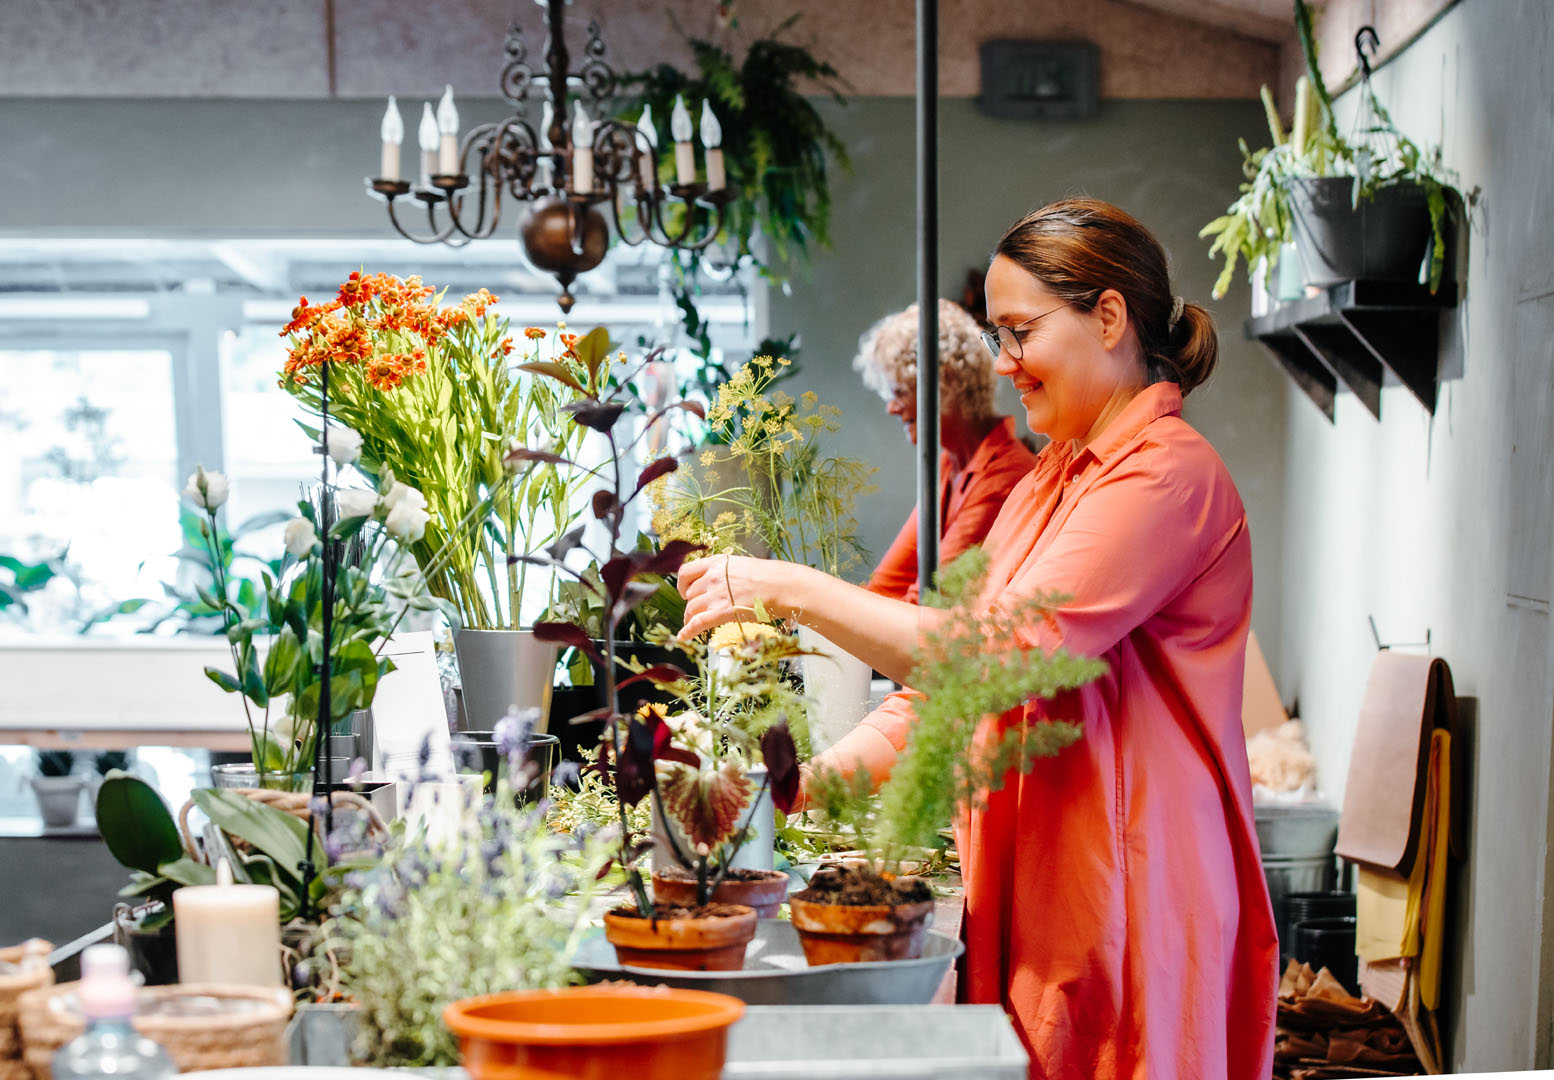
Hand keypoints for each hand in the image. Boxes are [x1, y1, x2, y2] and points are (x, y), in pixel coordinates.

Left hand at [677, 554, 796, 639]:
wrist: (781, 586)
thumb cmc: (768, 577)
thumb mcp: (740, 566)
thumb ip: (724, 573)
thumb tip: (715, 584)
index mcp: (717, 563)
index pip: (686, 572)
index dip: (682, 584)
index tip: (685, 591)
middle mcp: (713, 577)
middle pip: (690, 593)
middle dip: (691, 603)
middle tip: (697, 610)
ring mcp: (716, 595)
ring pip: (691, 608)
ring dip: (690, 617)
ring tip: (692, 623)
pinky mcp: (721, 612)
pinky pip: (697, 622)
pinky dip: (687, 631)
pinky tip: (683, 637)